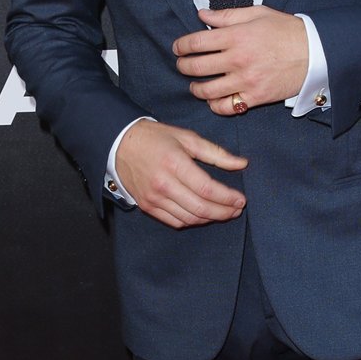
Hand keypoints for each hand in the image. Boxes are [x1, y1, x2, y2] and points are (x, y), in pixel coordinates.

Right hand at [116, 121, 247, 229]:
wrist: (119, 144)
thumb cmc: (155, 138)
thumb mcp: (187, 138)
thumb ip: (216, 153)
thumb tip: (242, 164)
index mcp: (175, 164)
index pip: (207, 189)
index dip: (228, 198)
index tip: (241, 200)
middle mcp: (163, 184)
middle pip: (200, 208)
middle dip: (224, 212)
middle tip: (237, 209)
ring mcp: (154, 198)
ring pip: (189, 218)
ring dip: (210, 219)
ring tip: (224, 213)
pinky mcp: (147, 206)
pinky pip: (174, 222)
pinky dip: (192, 221)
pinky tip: (203, 215)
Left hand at [172, 6, 308, 114]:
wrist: (315, 53)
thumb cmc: (287, 31)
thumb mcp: (258, 14)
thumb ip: (228, 15)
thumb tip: (202, 14)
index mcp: (237, 36)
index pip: (196, 42)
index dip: (181, 45)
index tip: (178, 48)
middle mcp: (238, 60)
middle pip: (197, 67)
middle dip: (183, 66)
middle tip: (182, 65)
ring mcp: (246, 81)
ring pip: (207, 91)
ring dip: (196, 88)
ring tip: (195, 85)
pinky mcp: (255, 97)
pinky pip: (227, 107)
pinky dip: (215, 105)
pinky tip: (213, 100)